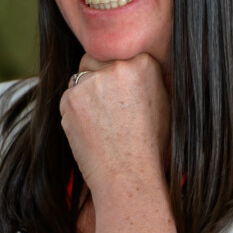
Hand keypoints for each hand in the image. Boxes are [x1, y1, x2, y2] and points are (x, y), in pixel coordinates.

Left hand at [59, 53, 170, 199]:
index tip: (122, 96)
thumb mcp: (164, 105)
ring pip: (80, 78)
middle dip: (98, 79)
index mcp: (144, 64)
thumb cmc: (151, 146)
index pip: (120, 57)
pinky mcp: (70, 97)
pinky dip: (75, 112)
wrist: (129, 175)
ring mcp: (92, 81)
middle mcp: (118, 67)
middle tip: (108, 109)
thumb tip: (135, 67)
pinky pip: (69, 98)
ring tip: (102, 124)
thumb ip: (148, 79)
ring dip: (85, 94)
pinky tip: (90, 131)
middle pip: (96, 60)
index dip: (118, 76)